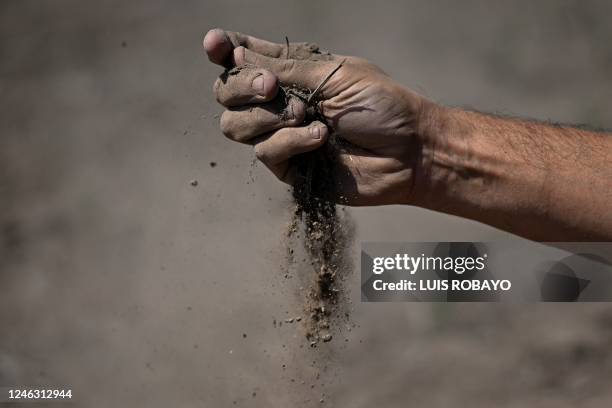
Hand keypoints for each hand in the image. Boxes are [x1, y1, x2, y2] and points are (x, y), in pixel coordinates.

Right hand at [203, 28, 436, 205]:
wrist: (409, 151)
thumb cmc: (381, 105)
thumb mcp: (333, 74)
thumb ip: (283, 66)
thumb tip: (235, 54)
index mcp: (291, 72)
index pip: (243, 59)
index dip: (223, 51)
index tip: (214, 44)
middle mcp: (279, 102)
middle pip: (226, 93)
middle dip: (241, 86)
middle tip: (272, 86)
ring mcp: (281, 136)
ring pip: (234, 125)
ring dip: (267, 116)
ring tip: (306, 114)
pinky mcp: (289, 168)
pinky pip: (265, 152)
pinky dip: (291, 141)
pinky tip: (320, 138)